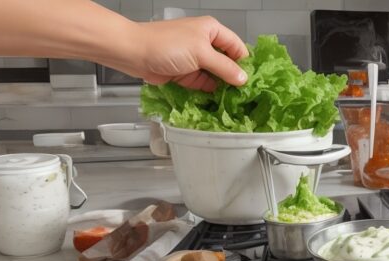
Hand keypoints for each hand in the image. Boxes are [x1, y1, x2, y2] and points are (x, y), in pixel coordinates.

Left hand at [114, 16, 248, 90]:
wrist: (134, 53)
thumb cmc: (166, 45)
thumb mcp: (201, 53)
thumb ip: (224, 67)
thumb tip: (243, 79)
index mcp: (211, 31)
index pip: (237, 47)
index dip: (245, 63)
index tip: (254, 81)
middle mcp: (205, 44)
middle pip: (227, 63)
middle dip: (235, 78)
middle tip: (247, 95)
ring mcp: (195, 60)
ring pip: (216, 76)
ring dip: (223, 88)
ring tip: (236, 102)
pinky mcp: (186, 74)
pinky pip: (204, 85)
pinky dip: (210, 93)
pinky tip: (219, 103)